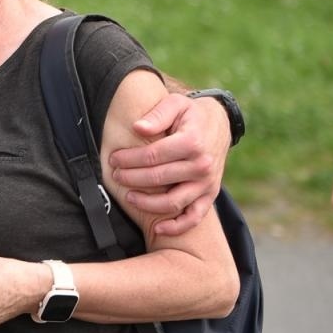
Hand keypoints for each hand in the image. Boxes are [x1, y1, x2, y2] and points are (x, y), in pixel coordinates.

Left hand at [108, 92, 228, 235]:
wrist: (218, 125)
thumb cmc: (190, 114)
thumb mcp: (175, 104)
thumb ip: (157, 114)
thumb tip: (138, 128)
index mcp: (192, 142)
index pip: (152, 156)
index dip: (129, 159)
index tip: (113, 159)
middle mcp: (202, 165)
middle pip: (158, 178)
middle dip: (131, 178)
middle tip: (116, 176)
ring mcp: (207, 183)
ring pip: (173, 202)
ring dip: (147, 203)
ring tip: (128, 196)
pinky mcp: (210, 195)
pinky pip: (194, 217)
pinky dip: (177, 226)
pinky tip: (158, 229)